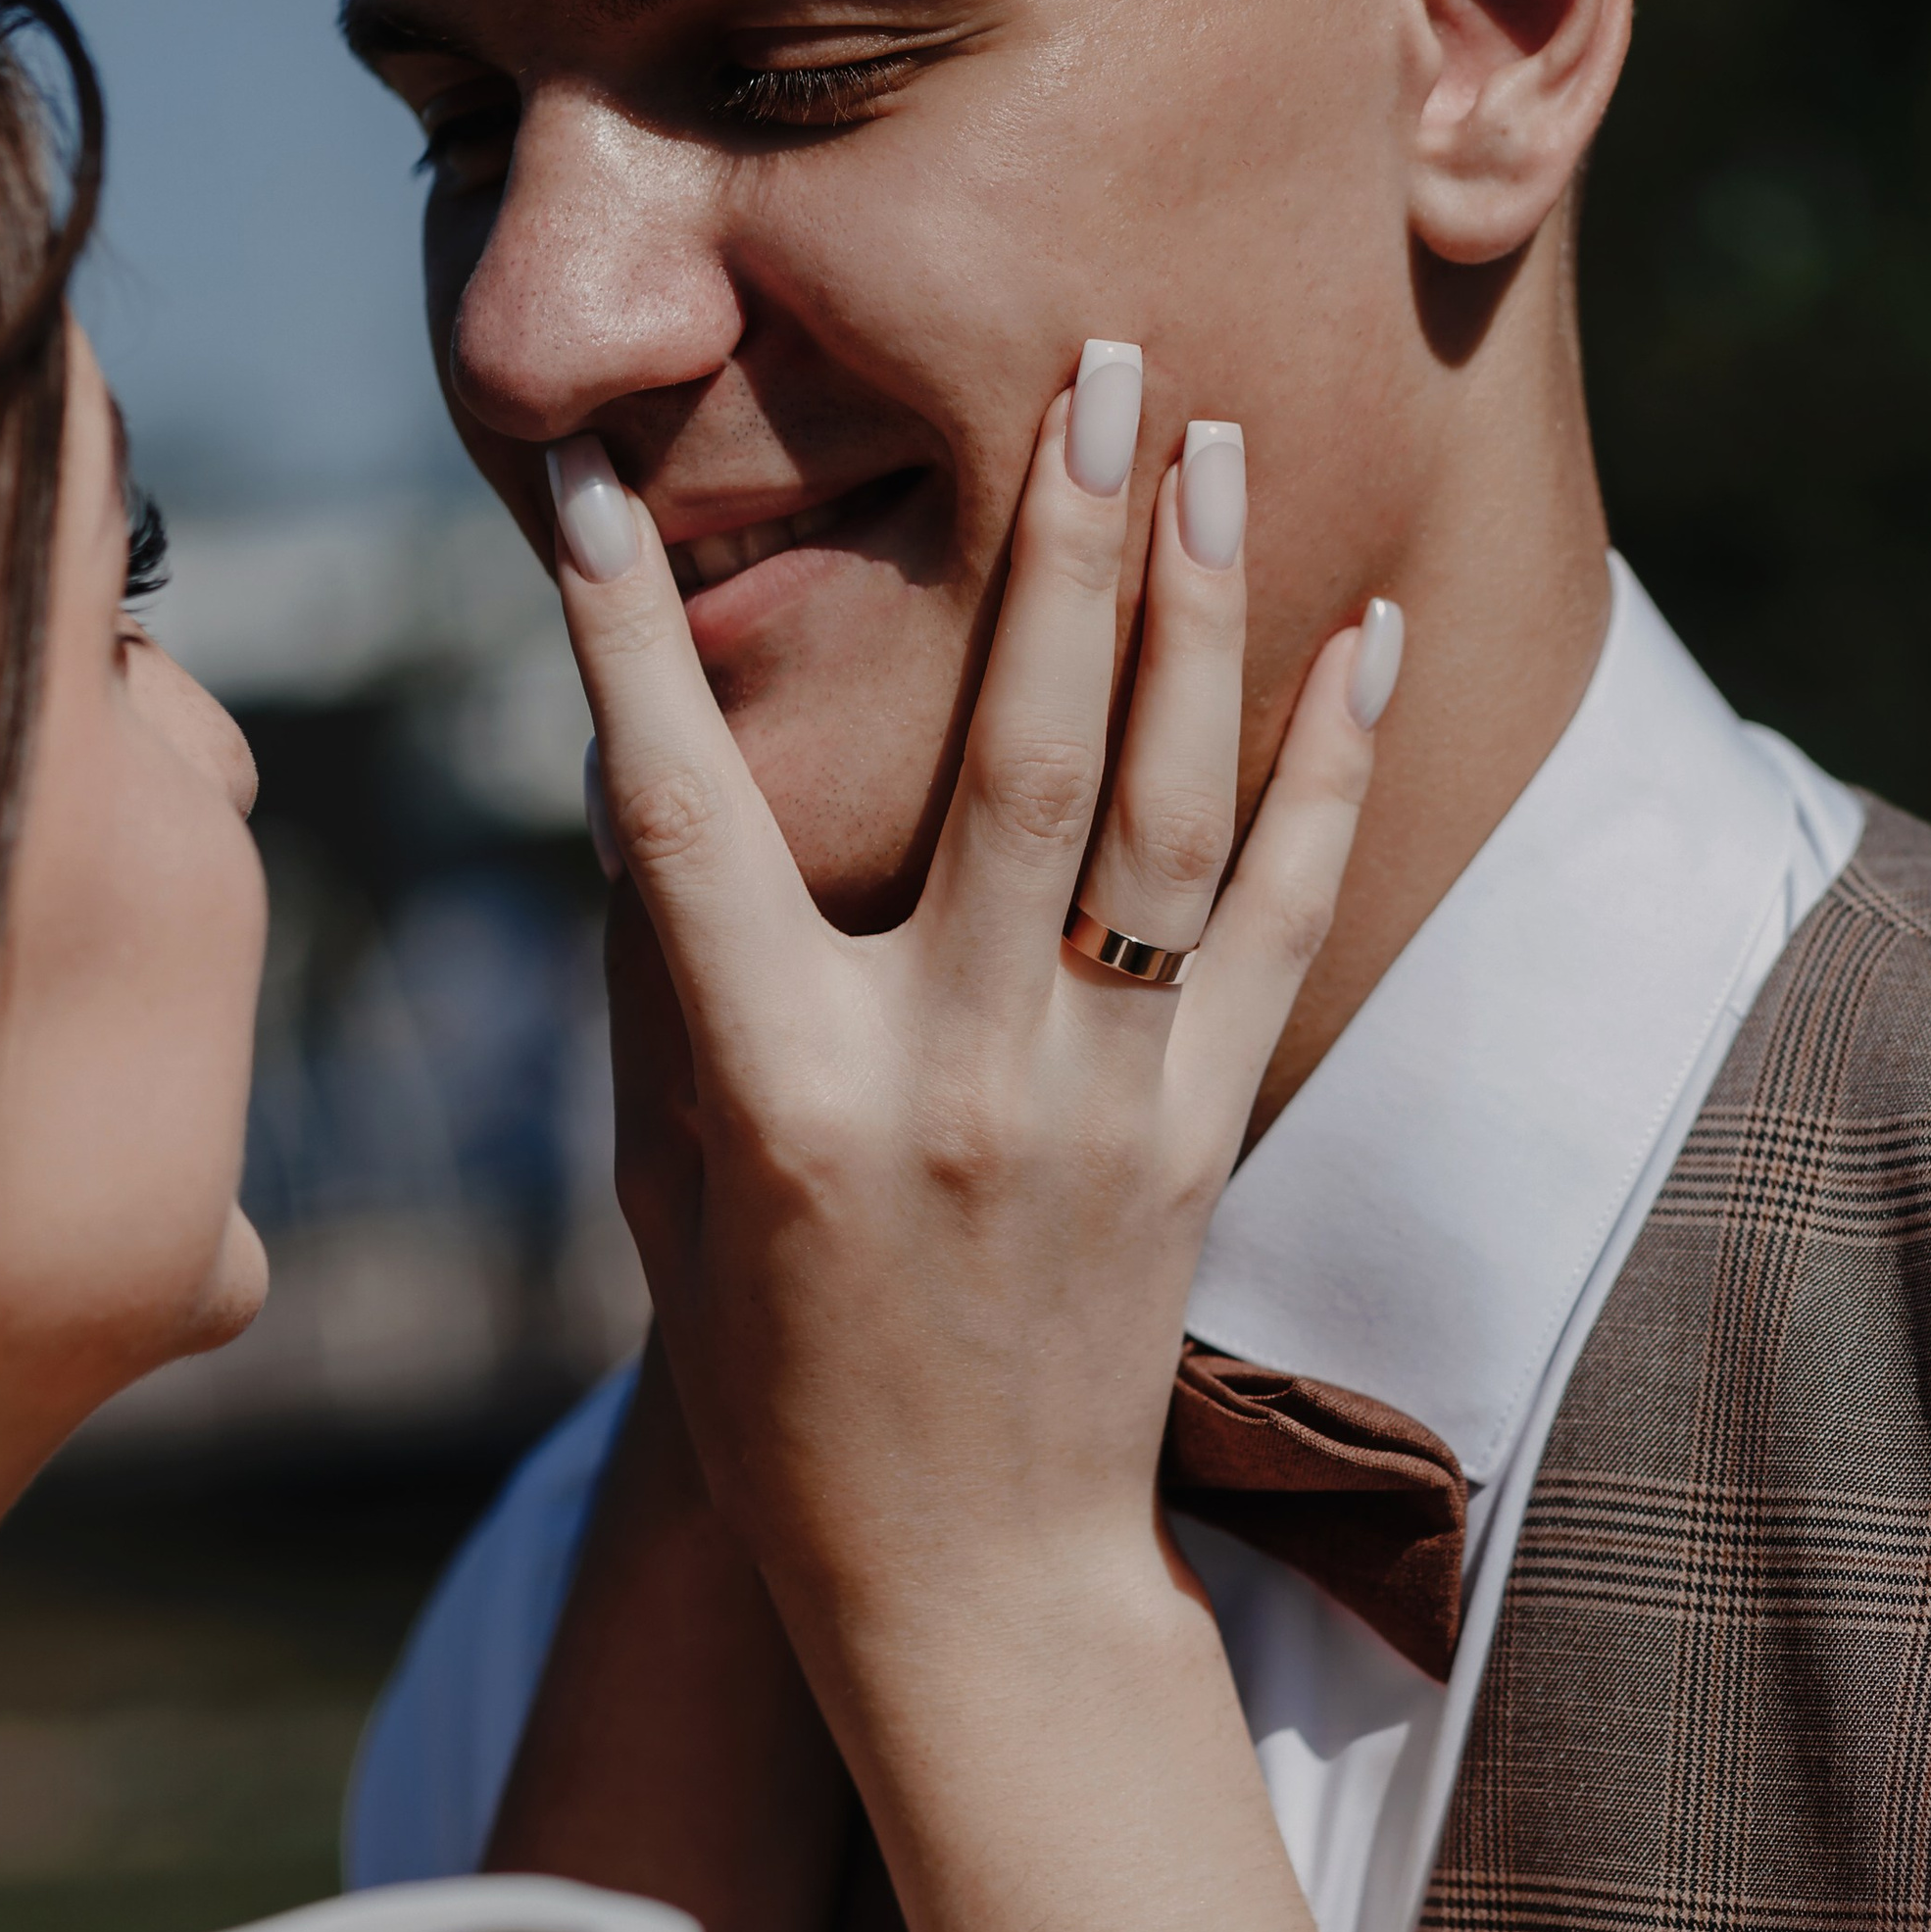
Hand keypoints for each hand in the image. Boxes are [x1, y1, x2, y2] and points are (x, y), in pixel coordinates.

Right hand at [553, 376, 1392, 1688]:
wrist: (963, 1569)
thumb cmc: (779, 1380)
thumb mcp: (668, 1198)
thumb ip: (656, 995)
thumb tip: (634, 782)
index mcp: (771, 1093)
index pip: (681, 821)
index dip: (619, 647)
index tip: (577, 494)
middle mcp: (940, 1079)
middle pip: (1007, 762)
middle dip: (1051, 543)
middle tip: (1091, 362)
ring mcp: (1091, 1106)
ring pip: (1157, 812)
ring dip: (1189, 609)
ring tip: (1205, 435)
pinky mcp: (1201, 1136)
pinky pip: (1271, 922)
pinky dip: (1319, 773)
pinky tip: (1353, 635)